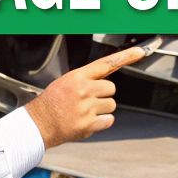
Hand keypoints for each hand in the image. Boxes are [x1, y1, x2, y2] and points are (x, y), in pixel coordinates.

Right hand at [24, 46, 147, 147]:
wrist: (38, 124)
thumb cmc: (51, 104)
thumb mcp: (65, 83)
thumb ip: (86, 80)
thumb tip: (106, 81)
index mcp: (77, 77)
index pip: (106, 63)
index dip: (125, 57)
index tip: (140, 52)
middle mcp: (83, 90)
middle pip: (111, 88)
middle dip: (103, 94)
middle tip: (87, 100)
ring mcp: (86, 107)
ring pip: (111, 105)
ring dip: (102, 109)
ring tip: (84, 112)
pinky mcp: (88, 124)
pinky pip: (109, 120)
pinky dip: (101, 123)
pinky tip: (86, 121)